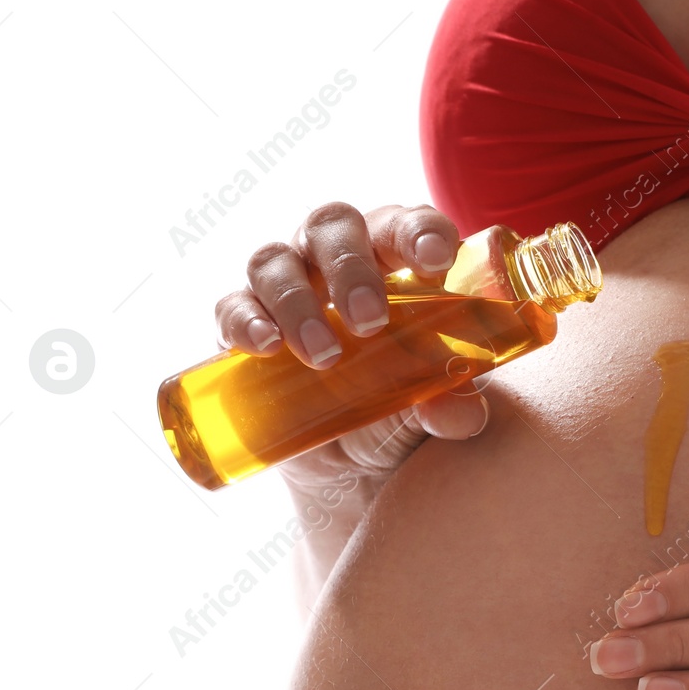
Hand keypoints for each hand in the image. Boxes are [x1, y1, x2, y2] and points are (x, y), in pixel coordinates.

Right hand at [212, 201, 490, 493]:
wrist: (354, 465)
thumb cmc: (402, 408)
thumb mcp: (434, 412)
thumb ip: (453, 406)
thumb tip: (455, 410)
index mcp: (394, 261)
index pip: (406, 225)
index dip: (420, 231)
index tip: (436, 260)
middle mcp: (336, 262)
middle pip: (332, 227)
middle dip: (349, 268)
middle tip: (370, 320)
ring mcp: (287, 290)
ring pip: (275, 262)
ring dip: (296, 302)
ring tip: (324, 354)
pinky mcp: (246, 328)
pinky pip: (233, 307)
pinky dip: (244, 320)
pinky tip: (265, 345)